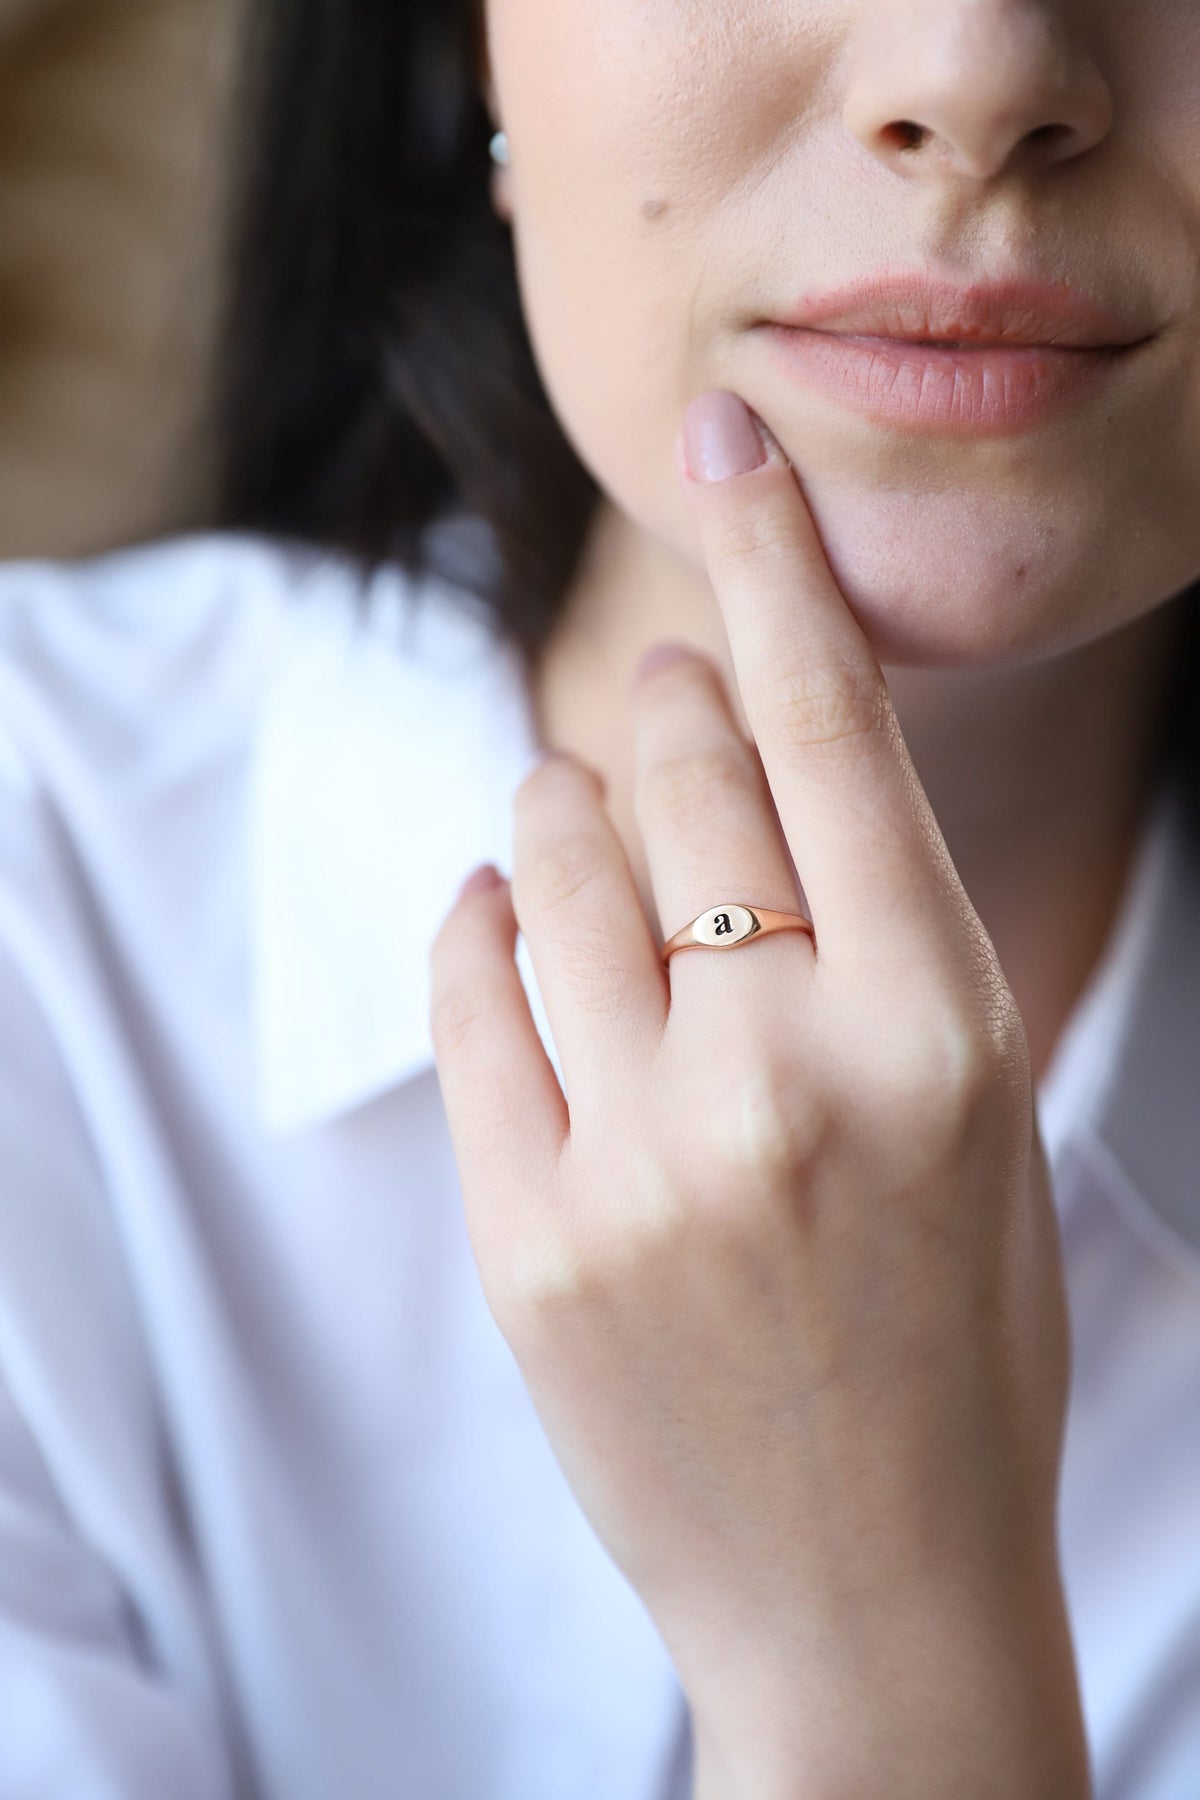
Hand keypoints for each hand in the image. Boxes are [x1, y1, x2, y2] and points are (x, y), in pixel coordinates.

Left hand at [429, 389, 1089, 1799]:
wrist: (870, 1587)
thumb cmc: (952, 1336)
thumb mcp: (972, 1107)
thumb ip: (866, 928)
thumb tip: (718, 749)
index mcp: (944, 1026)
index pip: (833, 723)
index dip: (769, 552)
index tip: (723, 429)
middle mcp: (793, 1068)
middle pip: (671, 766)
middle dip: (655, 704)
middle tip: (653, 712)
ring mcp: (646, 1152)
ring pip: (550, 854)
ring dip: (560, 805)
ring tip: (586, 833)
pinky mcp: (529, 1230)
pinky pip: (469, 983)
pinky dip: (482, 920)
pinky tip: (509, 922)